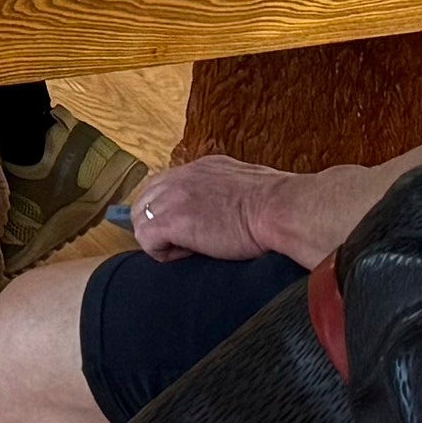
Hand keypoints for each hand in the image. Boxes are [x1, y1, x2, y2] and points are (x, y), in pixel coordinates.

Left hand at [117, 154, 305, 261]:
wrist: (281, 209)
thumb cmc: (278, 205)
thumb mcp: (248, 184)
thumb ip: (229, 190)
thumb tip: (230, 207)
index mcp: (201, 168)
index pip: (164, 185)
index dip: (170, 209)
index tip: (188, 227)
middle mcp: (181, 176)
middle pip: (144, 201)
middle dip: (158, 224)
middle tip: (187, 243)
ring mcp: (173, 197)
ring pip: (140, 220)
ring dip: (160, 239)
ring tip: (190, 249)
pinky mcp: (171, 221)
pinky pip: (146, 240)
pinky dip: (163, 253)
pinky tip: (189, 254)